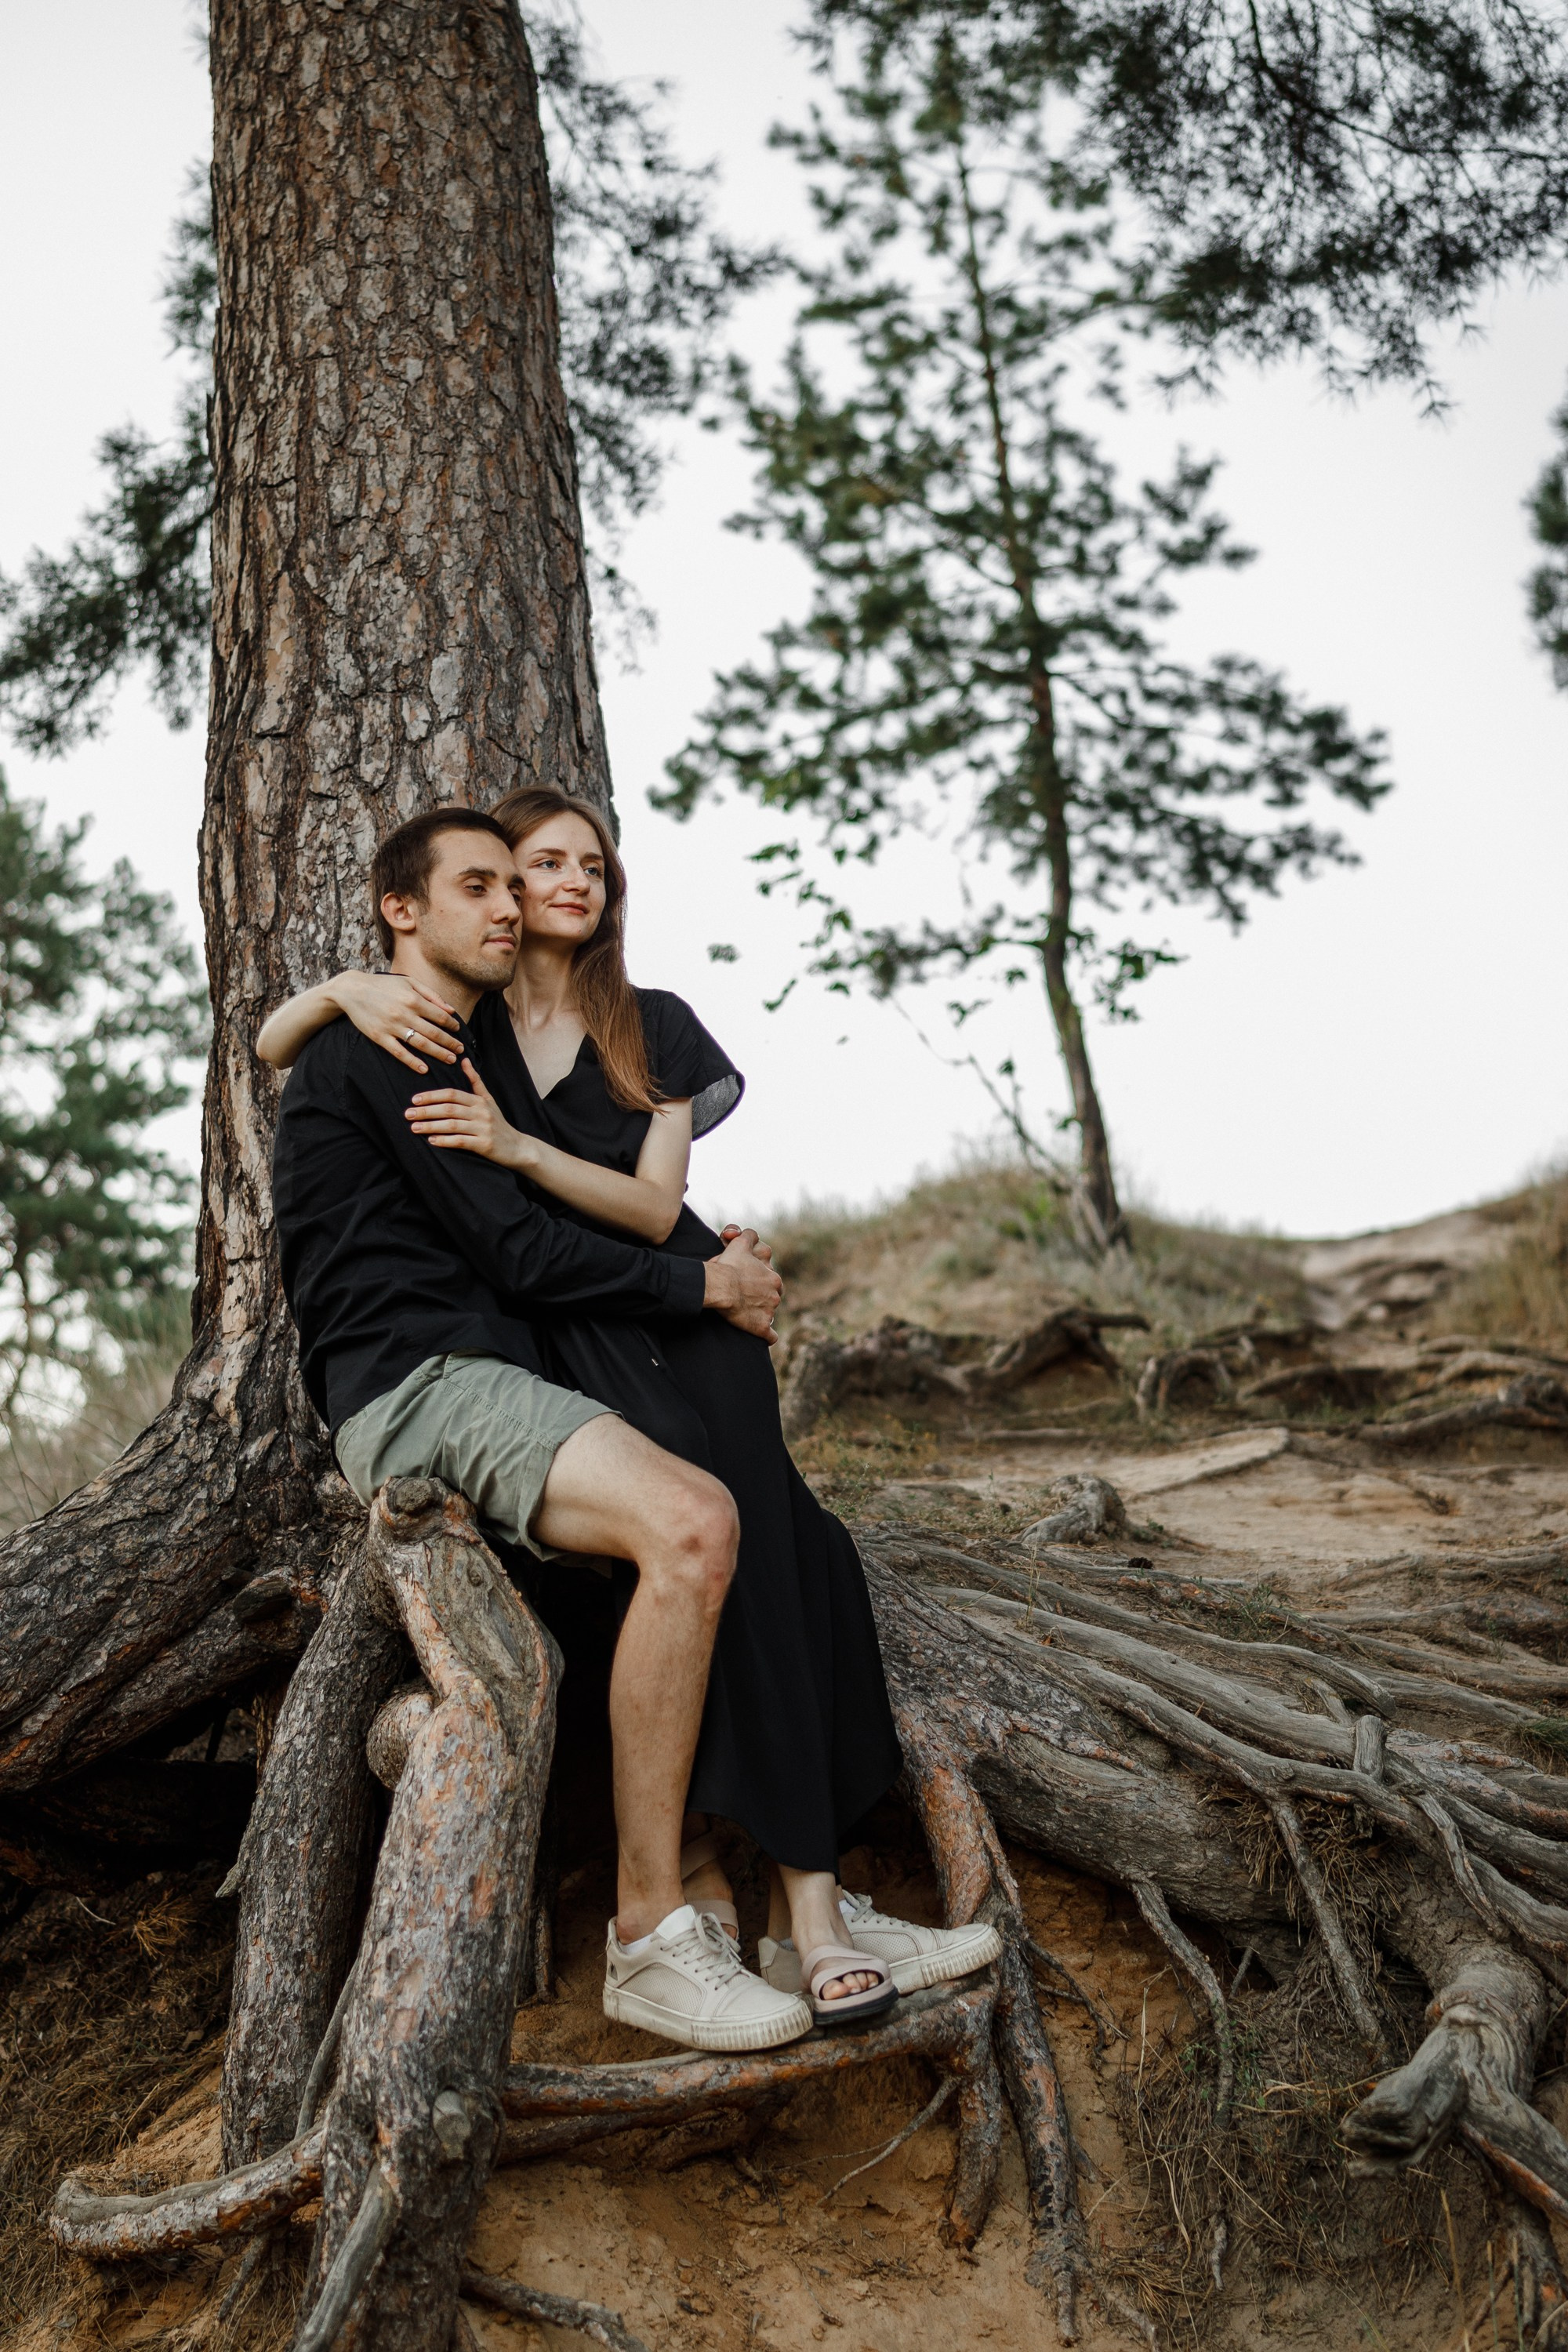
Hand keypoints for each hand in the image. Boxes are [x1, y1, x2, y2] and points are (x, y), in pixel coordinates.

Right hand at [334, 970, 460, 1073]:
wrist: (353, 990)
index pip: (440, 1016)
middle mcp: (405, 1014)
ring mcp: (392, 1027)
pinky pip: (399, 1052)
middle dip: (450, 1043)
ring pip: (421, 1044)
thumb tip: (450, 1010)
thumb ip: (431, 995)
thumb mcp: (409, 982)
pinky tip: (424, 1069)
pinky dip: (412, 1062)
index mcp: (413, 999)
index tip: (458, 1031)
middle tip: (460, 1051)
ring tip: (450, 1059)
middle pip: (434, 1033)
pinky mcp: (379, 1037)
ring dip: (438, 1053)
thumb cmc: (384, 985)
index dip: (452, 1026)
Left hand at [407, 1060, 530, 1170]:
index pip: (452, 1094)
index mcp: (480, 1101)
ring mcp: (484, 1129)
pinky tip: (432, 1141)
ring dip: (431, 1126)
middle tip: (408, 1114)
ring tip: (414, 1128)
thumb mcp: (489, 1100)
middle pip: (449, 1108)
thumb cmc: (499, 1123)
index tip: (414, 1099)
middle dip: (426, 1111)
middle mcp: (482, 1112)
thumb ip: (475, 1081)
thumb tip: (463, 1060)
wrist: (518, 1147)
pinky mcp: (485, 1145)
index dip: (432, 1096)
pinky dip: (445, 1141)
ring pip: (452, 1125)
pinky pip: (461, 1141)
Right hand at [703, 1227, 783, 1341]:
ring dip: (763, 1315)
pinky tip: (765, 1336)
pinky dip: (768, 1336)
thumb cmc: (728, 1265)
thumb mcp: (740, 1244)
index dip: (761, 1282)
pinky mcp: (762, 1327)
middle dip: (765, 1298)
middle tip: (749, 1299)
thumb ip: (749, 1236)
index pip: (772, 1281)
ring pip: (771, 1315)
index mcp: (773, 1277)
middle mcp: (775, 1295)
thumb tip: (751, 1233)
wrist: (721, 1286)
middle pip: (773, 1298)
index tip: (751, 1284)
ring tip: (748, 1314)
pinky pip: (770, 1336)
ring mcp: (770, 1312)